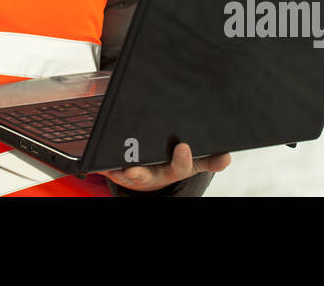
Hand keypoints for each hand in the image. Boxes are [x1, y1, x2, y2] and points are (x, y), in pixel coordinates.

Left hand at [94, 144, 230, 192]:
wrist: (154, 172)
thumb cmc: (173, 162)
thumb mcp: (193, 162)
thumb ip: (209, 159)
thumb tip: (227, 157)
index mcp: (172, 170)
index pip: (179, 167)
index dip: (182, 158)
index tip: (183, 146)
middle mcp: (153, 174)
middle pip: (145, 175)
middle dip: (139, 172)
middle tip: (132, 168)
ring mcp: (134, 173)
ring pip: (123, 174)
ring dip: (115, 171)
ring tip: (109, 165)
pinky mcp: (118, 171)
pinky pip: (107, 169)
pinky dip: (101, 167)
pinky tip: (96, 162)